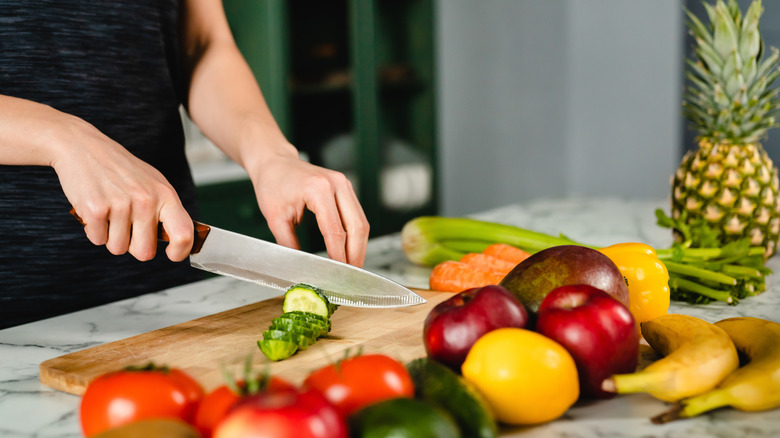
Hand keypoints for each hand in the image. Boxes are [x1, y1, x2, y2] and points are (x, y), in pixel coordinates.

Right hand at [51, 114, 193, 261]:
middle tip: (127, 227)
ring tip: (110, 211)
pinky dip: (94, 230)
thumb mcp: (153, 183)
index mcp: (165, 194)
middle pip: (145, 252)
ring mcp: (120, 205)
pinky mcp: (95, 209)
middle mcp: (146, 200)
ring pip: (118, 248)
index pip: (184, 233)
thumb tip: (181, 241)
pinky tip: (96, 208)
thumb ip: (166, 211)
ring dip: (111, 236)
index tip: (172, 255)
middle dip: (134, 246)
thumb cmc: (120, 169)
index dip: (180, 251)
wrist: (82, 147)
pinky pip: (97, 240)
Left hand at [249, 151, 369, 266]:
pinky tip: (350, 249)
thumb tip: (301, 267)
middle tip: (350, 275)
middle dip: (355, 254)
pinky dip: (355, 235)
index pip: (335, 230)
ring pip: (361, 222)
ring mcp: (344, 184)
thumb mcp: (275, 218)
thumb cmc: (272, 184)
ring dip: (359, 246)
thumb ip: (288, 244)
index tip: (338, 273)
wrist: (275, 162)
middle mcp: (337, 184)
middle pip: (357, 227)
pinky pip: (357, 215)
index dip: (339, 255)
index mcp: (318, 189)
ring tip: (351, 266)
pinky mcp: (346, 188)